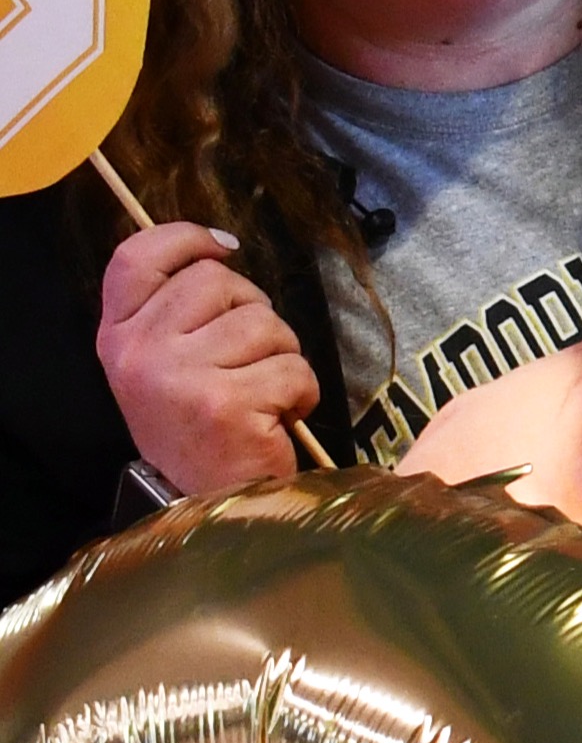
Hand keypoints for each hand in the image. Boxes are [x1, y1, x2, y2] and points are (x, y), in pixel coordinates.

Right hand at [95, 220, 321, 494]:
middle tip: (253, 357)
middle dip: (255, 313)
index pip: (136, 258)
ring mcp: (180, 377)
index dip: (184, 239)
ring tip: (265, 392)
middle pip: (218, 282)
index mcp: (118, 335)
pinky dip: (302, 391)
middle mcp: (140, 352)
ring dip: (283, 355)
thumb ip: (176, 311)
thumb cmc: (199, 429)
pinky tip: (279, 417)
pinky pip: (293, 368)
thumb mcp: (164, 365)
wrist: (209, 503)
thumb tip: (218, 253)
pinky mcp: (226, 403)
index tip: (224, 248)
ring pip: (264, 323)